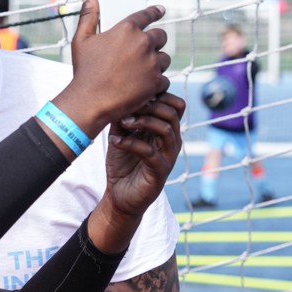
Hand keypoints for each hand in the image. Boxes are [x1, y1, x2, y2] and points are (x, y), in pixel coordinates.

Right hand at [54, 0, 171, 137]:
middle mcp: (143, 43)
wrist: (90, 102)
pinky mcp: (156, 82)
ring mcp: (151, 63)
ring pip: (164, 58)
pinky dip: (155, 83)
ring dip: (156, 63)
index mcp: (126, 29)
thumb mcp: (82, 40)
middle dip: (154, 42)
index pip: (146, 15)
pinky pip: (164, 78)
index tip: (160, 10)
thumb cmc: (84, 71)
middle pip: (160, 36)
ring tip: (141, 70)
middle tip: (144, 50)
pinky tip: (142, 86)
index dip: (154, 12)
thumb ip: (88, 14)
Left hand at [105, 92, 184, 217]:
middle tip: (126, 110)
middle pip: (173, 113)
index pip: (176, 105)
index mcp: (166, 130)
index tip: (134, 97)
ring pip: (166, 129)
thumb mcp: (121, 135)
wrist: (120, 195)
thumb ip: (123, 116)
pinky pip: (150, 152)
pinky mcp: (160, 172)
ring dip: (142, 122)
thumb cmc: (123, 164)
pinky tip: (115, 142)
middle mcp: (172, 142)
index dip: (159, 95)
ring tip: (122, 124)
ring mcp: (168, 157)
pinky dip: (130, 143)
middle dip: (149, 106)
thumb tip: (117, 97)